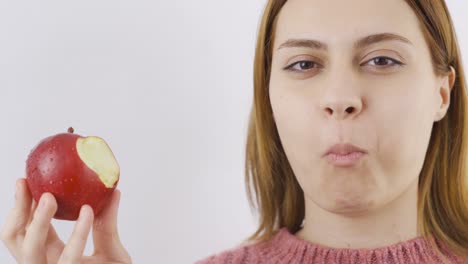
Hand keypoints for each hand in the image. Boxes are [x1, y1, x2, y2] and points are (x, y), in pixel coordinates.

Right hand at [1, 178, 131, 263]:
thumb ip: (108, 223)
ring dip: (37, 222)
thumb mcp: (112, 249)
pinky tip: (87, 213)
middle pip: (17, 239)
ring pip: (30, 251)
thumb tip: (114, 191)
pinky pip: (67, 259)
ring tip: (50, 197)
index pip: (27, 228)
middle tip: (30, 186)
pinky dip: (76, 235)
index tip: (25, 180)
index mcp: (52, 255)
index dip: (22, 205)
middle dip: (18, 211)